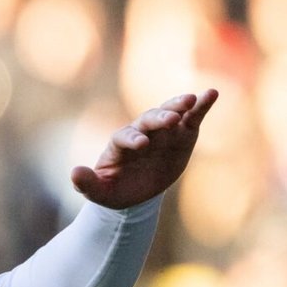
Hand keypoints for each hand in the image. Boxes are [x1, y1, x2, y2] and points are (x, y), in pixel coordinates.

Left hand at [71, 89, 216, 208]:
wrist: (136, 192)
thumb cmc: (115, 190)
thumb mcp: (99, 193)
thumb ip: (86, 184)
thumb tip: (74, 173)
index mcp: (119, 145)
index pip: (124, 137)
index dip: (132, 138)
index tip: (141, 144)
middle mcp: (141, 132)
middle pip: (147, 120)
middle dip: (158, 119)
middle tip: (169, 120)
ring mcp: (162, 132)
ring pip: (169, 113)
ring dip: (178, 105)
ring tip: (191, 99)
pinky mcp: (182, 134)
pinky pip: (192, 117)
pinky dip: (201, 105)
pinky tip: (212, 94)